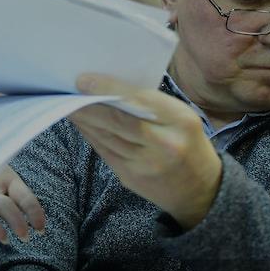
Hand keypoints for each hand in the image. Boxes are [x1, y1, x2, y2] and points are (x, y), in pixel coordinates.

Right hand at [0, 165, 45, 246]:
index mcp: (6, 180)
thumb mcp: (4, 173)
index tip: (41, 230)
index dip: (35, 213)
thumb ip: (18, 192)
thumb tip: (38, 219)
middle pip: (5, 206)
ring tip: (4, 239)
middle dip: (16, 222)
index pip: (24, 197)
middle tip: (25, 237)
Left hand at [70, 74, 222, 229]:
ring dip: (84, 120)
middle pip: (118, 122)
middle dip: (89, 105)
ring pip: (106, 137)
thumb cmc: (187, 142)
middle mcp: (164, 144)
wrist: (201, 191)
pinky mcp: (130, 178)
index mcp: (180, 121)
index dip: (108, 90)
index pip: (139, 102)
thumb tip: (109, 86)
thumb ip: (151, 103)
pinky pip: (104, 151)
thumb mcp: (182, 117)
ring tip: (69, 103)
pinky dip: (90, 135)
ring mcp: (145, 165)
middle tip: (68, 91)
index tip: (84, 80)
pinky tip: (81, 123)